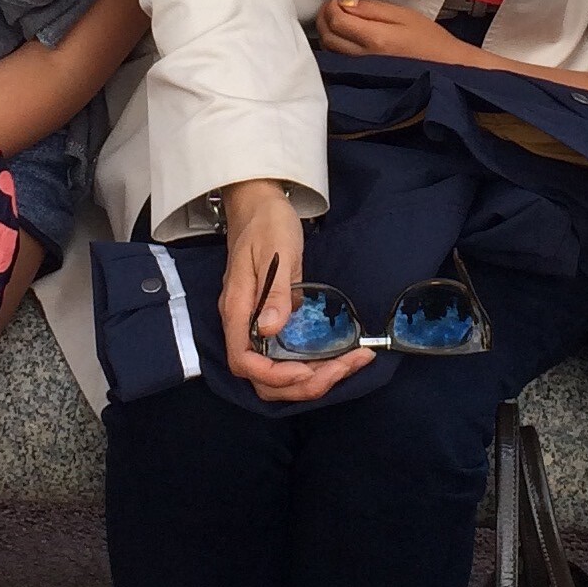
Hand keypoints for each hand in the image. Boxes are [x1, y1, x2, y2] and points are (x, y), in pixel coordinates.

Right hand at [217, 180, 370, 403]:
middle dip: (303, 383)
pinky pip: (287, 355)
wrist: (259, 203)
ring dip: (313, 378)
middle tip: (344, 367)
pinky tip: (340, 356)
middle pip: (263, 377)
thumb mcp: (277, 251)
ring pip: (277, 371)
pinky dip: (313, 364)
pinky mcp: (271, 322)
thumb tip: (269, 330)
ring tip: (350, 363)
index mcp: (236, 308)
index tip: (307, 370)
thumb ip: (274, 292)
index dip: (275, 375)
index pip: (244, 361)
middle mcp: (243, 324)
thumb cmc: (267, 223)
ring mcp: (256, 324)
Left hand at [314, 0, 475, 64]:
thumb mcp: (404, 15)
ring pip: (330, 51)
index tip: (336, 1)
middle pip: (328, 37)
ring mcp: (363, 71)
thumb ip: (373, 9)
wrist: (446, 69)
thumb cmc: (430, 41)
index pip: (337, 21)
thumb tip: (345, 4)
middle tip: (331, 8)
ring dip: (327, 34)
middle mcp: (364, 58)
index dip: (331, 7)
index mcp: (375, 39)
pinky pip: (339, 63)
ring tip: (337, 22)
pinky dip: (335, 49)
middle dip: (324, 19)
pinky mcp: (364, 78)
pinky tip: (343, 41)